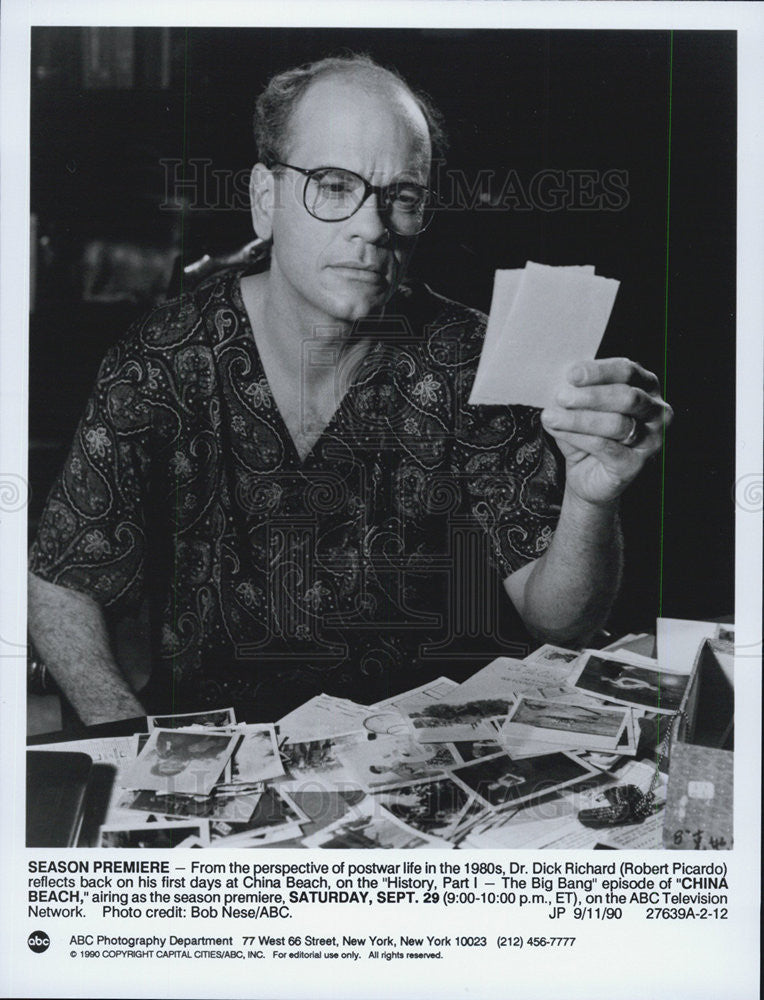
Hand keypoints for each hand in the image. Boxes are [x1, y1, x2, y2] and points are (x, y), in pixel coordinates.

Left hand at [540, 358, 672, 505]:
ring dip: (579, 419)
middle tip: (561, 396)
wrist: (588, 476)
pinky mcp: (636, 464)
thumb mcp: (579, 408)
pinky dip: (578, 437)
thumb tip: (559, 384)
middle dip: (591, 396)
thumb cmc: (587, 435)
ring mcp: (651, 439)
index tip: (572, 374)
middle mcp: (657, 411)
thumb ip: (575, 394)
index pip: (627, 371)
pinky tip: (558, 431)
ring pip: (616, 423)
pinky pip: (605, 447)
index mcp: (646, 386)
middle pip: (627, 397)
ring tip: (550, 416)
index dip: (600, 371)